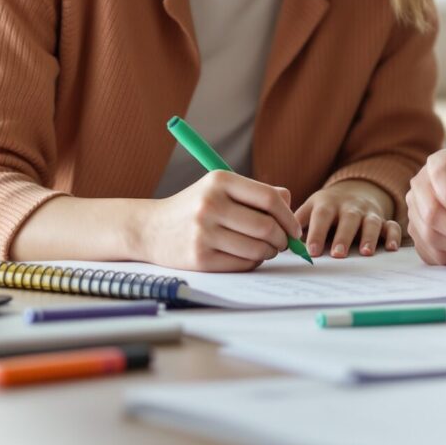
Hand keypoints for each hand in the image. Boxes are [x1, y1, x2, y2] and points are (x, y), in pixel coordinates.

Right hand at [135, 170, 301, 271]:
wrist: (151, 228)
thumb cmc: (194, 207)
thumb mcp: (220, 188)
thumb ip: (256, 192)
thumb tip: (289, 202)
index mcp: (219, 180)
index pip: (269, 199)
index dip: (289, 217)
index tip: (294, 229)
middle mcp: (210, 204)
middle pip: (266, 226)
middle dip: (282, 239)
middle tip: (283, 243)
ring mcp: (203, 232)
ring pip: (256, 249)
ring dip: (269, 253)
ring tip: (266, 250)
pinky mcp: (200, 258)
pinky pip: (242, 264)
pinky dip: (252, 263)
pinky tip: (248, 256)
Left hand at [296, 180, 399, 258]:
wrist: (354, 191)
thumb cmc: (326, 208)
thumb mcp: (310, 209)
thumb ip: (298, 224)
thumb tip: (282, 244)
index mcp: (328, 203)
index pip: (321, 215)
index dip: (316, 232)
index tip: (311, 251)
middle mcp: (350, 206)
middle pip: (348, 218)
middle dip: (343, 236)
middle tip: (337, 255)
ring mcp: (368, 212)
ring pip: (371, 222)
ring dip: (369, 236)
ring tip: (365, 253)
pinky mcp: (383, 218)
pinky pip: (392, 225)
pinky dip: (394, 235)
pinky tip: (391, 248)